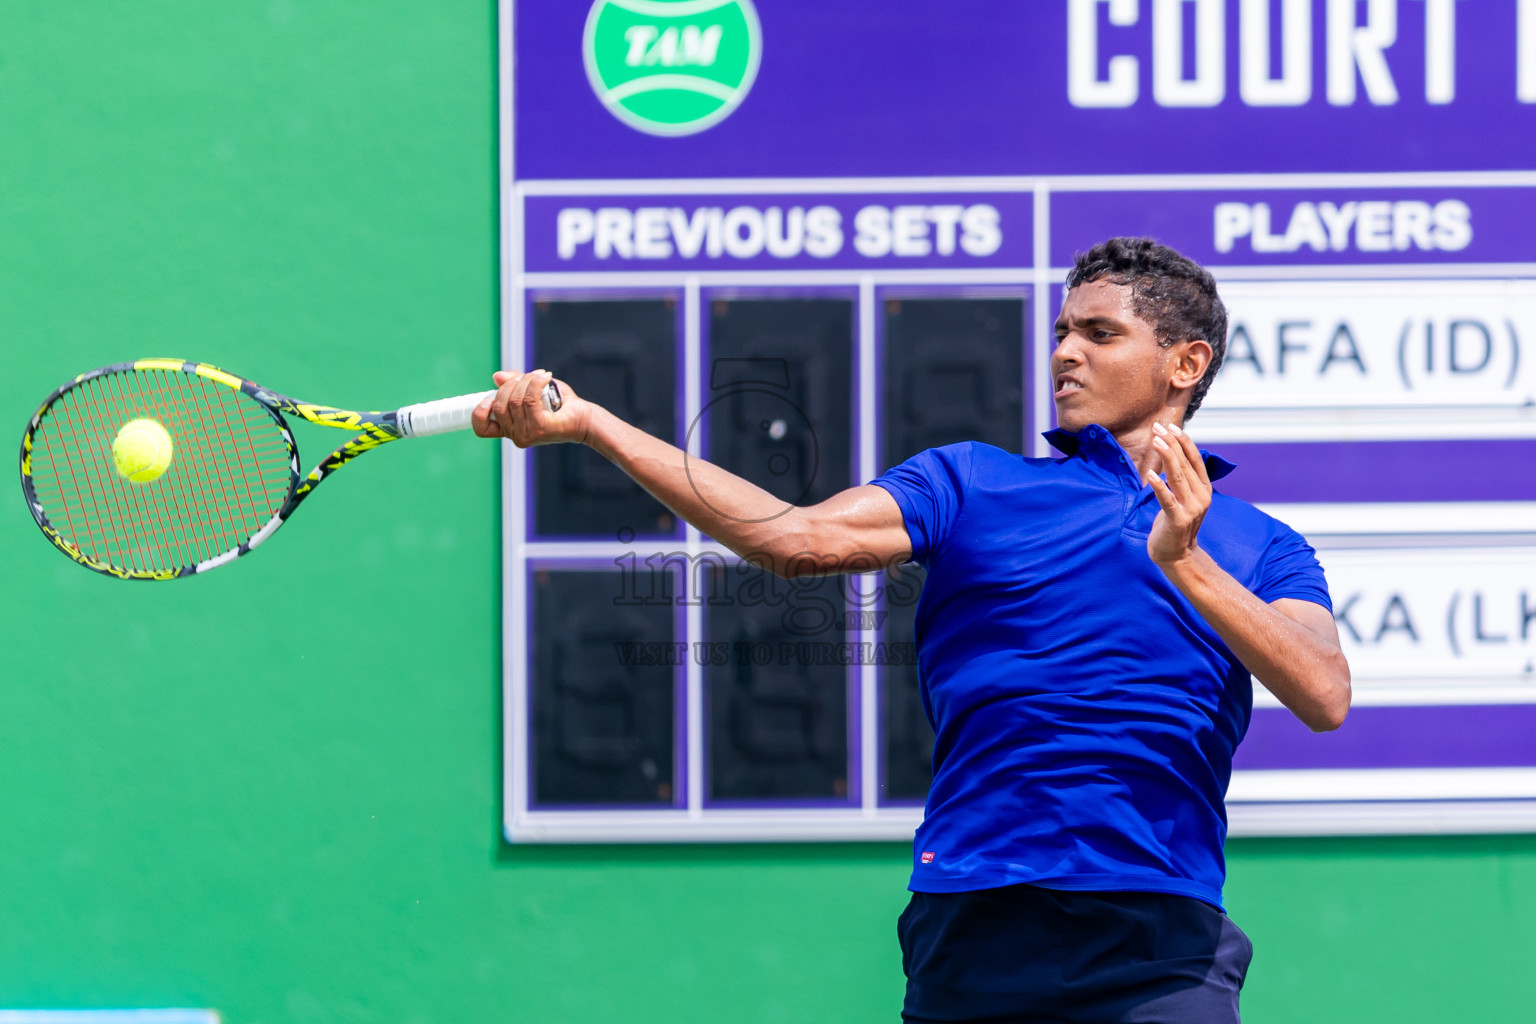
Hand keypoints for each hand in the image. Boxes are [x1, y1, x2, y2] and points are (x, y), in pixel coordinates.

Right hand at [471, 369, 590, 446]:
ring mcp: (527, 434)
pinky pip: (529, 400)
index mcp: (510, 429)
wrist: (585, 419)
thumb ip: (514, 384)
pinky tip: (546, 378)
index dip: (479, 411)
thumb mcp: (533, 390)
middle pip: (498, 405)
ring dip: (527, 381)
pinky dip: (536, 383)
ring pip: (515, 400)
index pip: (482, 429)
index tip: (490, 396)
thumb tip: (497, 377)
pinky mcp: (540, 428)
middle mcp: (516, 436)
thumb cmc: (560, 405)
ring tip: (542, 377)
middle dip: (511, 385)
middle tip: (529, 377)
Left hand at [1145, 421, 1210, 566]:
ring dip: (1166, 457)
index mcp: (1204, 488)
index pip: (1195, 459)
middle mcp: (1201, 496)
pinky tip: (1150, 474)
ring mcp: (1191, 508)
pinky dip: (1159, 486)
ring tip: (1155, 441)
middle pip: (1185, 464)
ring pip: (1178, 477)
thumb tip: (1171, 453)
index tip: (1171, 426)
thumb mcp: (1182, 498)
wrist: (1177, 555)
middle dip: (1170, 443)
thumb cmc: (1175, 523)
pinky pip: (1167, 499)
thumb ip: (1181, 479)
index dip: (1183, 441)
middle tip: (1157, 427)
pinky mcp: (1178, 520)